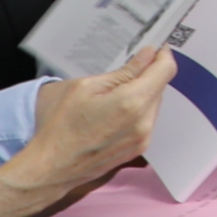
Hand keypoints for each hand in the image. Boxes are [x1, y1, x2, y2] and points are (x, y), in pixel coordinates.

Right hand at [11, 47, 174, 196]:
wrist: (51, 167)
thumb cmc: (61, 127)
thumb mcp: (87, 87)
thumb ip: (124, 71)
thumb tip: (148, 55)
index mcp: (132, 102)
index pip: (165, 70)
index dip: (161, 55)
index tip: (154, 49)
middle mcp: (144, 122)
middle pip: (160, 87)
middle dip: (148, 74)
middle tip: (126, 70)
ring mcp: (143, 138)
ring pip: (154, 103)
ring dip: (143, 93)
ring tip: (113, 95)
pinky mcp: (138, 149)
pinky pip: (147, 120)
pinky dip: (138, 110)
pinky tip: (114, 112)